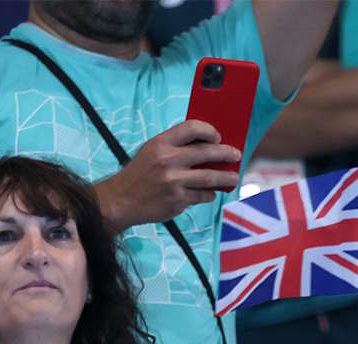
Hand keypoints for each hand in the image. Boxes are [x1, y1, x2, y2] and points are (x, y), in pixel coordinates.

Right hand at [95, 120, 241, 231]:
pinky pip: (202, 195)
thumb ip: (174, 147)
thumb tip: (207, 147)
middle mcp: (168, 160)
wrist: (121, 201)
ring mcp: (174, 181)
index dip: (209, 130)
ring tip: (234, 177)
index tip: (218, 137)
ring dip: (226, 177)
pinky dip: (208, 194)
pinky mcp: (178, 200)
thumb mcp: (151, 152)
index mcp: (161, 143)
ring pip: (210, 177)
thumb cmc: (140, 174)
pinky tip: (209, 193)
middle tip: (236, 155)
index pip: (191, 128)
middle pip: (207, 152)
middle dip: (226, 153)